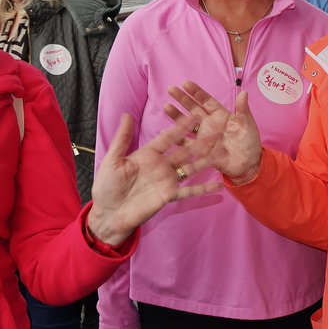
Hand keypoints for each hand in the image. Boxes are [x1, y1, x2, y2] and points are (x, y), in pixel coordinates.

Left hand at [88, 113, 220, 246]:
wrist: (108, 214)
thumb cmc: (107, 186)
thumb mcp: (113, 159)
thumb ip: (123, 138)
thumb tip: (127, 114)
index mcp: (148, 154)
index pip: (168, 138)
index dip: (181, 128)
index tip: (194, 116)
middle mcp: (160, 165)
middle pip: (184, 151)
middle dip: (200, 143)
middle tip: (216, 133)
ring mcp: (166, 181)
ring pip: (190, 168)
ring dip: (205, 162)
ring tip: (221, 154)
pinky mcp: (168, 196)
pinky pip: (189, 191)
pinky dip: (203, 189)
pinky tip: (218, 186)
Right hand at [165, 81, 262, 182]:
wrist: (248, 164)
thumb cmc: (249, 142)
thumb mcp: (248, 124)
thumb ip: (243, 110)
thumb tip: (244, 93)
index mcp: (221, 115)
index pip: (206, 101)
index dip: (196, 92)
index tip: (186, 84)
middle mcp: (210, 124)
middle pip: (193, 109)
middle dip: (182, 99)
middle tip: (171, 90)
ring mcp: (204, 136)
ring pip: (187, 123)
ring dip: (177, 116)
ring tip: (166, 107)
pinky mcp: (201, 150)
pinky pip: (186, 143)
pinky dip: (177, 138)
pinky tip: (167, 132)